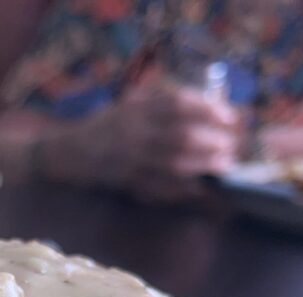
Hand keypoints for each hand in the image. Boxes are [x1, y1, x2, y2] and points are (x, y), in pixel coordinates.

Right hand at [80, 81, 238, 201]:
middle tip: (231, 145)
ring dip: (203, 165)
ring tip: (224, 165)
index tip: (230, 116)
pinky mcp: (128, 182)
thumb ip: (163, 101)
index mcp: (136, 109)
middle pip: (180, 136)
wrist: (71, 151)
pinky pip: (161, 188)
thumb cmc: (108, 125)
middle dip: (211, 141)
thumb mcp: (132, 102)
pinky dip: (185, 188)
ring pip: (174, 164)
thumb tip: (209, 106)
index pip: (178, 104)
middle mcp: (133, 133)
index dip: (208, 109)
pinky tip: (203, 187)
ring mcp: (130, 160)